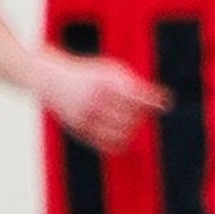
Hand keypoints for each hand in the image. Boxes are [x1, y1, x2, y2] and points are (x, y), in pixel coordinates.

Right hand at [39, 53, 166, 153]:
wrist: (49, 78)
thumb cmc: (88, 74)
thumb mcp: (110, 70)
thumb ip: (135, 84)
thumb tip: (164, 102)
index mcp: (103, 82)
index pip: (136, 96)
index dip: (153, 101)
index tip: (165, 104)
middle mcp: (93, 99)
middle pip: (131, 116)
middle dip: (140, 114)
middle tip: (141, 110)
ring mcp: (85, 115)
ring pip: (121, 132)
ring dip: (132, 129)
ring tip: (131, 121)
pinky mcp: (78, 129)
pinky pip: (107, 143)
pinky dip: (120, 142)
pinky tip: (124, 135)